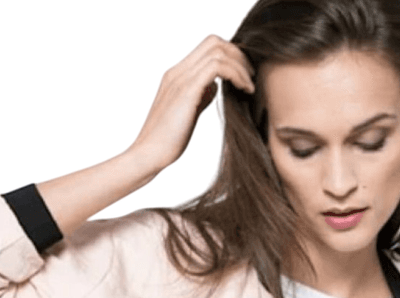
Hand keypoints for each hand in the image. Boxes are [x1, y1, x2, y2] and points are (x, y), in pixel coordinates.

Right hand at [131, 34, 255, 171]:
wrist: (148, 154)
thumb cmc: (167, 141)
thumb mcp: (188, 113)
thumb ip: (201, 96)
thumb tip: (215, 87)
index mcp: (177, 75)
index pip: (208, 47)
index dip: (230, 55)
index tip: (244, 75)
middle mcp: (178, 71)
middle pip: (214, 42)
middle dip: (239, 55)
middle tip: (251, 77)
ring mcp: (181, 79)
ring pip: (217, 51)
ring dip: (240, 66)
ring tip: (250, 86)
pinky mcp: (187, 91)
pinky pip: (216, 68)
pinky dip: (235, 74)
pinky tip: (243, 90)